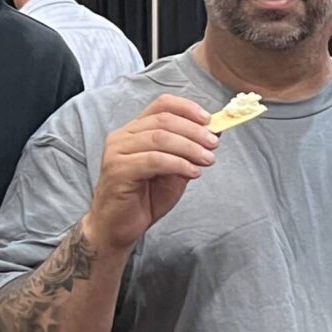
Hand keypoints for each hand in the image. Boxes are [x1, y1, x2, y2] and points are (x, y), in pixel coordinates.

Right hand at [83, 94, 216, 253]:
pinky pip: (153, 160)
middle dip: (194, 131)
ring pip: (159, 138)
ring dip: (189, 147)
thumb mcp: (174, 171)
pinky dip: (177, 164)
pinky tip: (193, 172)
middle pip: (163, 120)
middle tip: (213, 144)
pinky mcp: (118, 170)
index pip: (161, 104)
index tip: (209, 120)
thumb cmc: (144, 198)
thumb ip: (187, 152)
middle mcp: (123, 136)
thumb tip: (213, 134)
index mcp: (135, 130)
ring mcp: (117, 152)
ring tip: (207, 159)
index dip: (187, 108)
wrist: (119, 227)